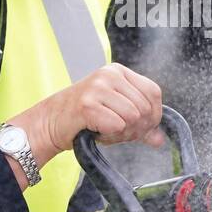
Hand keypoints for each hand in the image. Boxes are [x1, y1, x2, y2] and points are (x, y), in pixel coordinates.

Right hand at [44, 62, 164, 152]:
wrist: (51, 123)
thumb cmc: (84, 118)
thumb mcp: (117, 115)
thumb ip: (140, 125)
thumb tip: (160, 139)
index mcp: (119, 72)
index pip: (153, 92)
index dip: (154, 115)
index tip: (143, 127)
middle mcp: (109, 75)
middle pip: (144, 107)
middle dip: (136, 128)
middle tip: (118, 132)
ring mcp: (97, 87)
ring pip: (132, 117)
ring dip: (122, 133)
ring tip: (106, 130)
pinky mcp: (87, 104)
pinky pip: (117, 125)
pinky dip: (110, 135)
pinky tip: (97, 131)